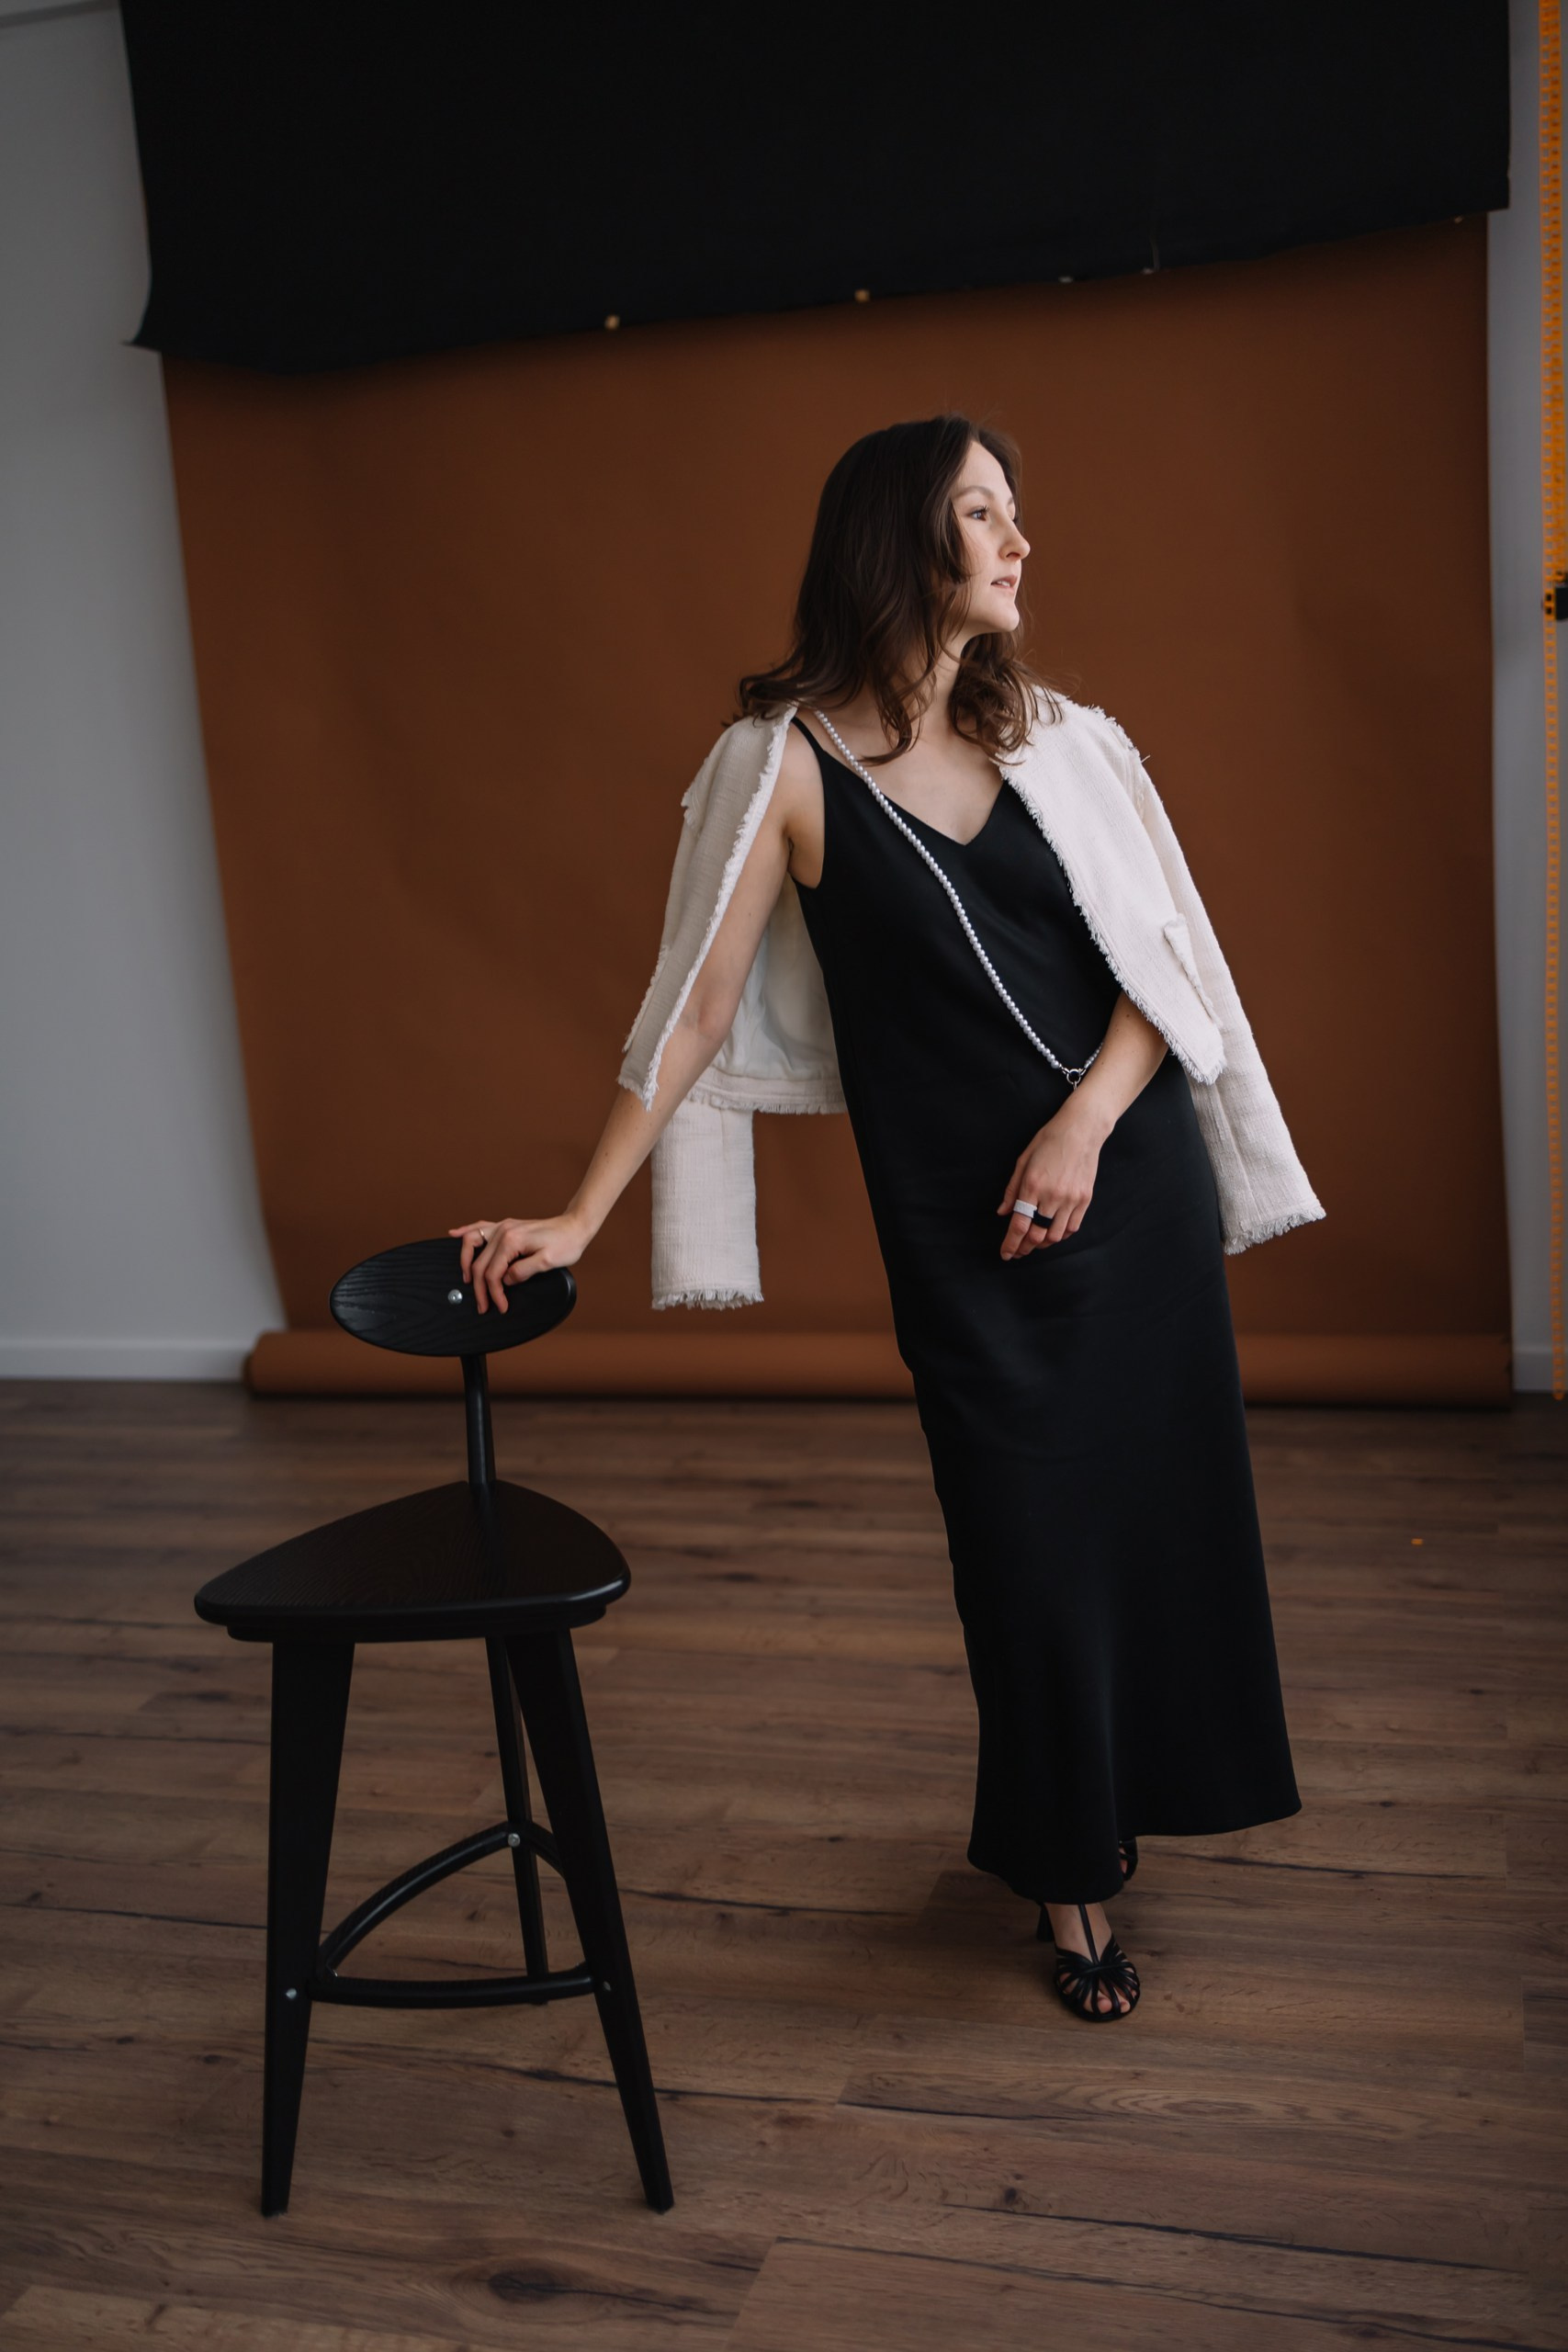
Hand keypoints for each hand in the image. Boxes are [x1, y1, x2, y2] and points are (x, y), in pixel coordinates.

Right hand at [448, 1213, 589, 1312]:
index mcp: (512, 1241)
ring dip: (465, 1262)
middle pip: (480, 1263)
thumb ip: (523, 1272)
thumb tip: (505, 1280)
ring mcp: (503, 1227)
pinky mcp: (506, 1226)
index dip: (494, 1293)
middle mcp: (503, 1231)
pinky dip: (465, 1232)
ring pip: (472, 1243)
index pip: (493, 1273)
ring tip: (465, 1280)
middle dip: (479, 1288)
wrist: (575, 1227)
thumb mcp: (547, 1262)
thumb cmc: (565, 1243)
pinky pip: (479, 1227)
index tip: (500, 1306)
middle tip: (484, 1306)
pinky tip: (454, 1234)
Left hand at [996, 1101, 1107, 1260]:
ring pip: (1055, 1235)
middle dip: (1024, 1248)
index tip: (1005, 1254)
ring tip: (1033, 1244)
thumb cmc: (1049, 1141)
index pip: (1019, 1225)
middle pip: (1036, 1235)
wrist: (1081, 1130)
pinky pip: (1072, 1227)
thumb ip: (1012, 1189)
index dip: (1010, 1243)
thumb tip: (1002, 1213)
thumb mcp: (1023, 1161)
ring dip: (1042, 1244)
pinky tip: (1051, 1233)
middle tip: (1017, 1252)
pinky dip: (1060, 1235)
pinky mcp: (1085, 1199)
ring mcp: (1071, 1199)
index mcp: (1033, 1185)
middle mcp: (1052, 1195)